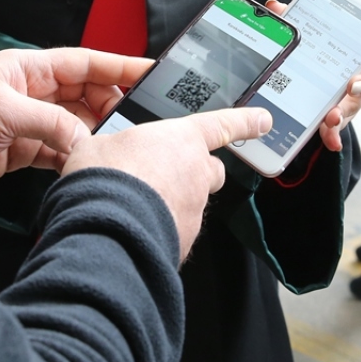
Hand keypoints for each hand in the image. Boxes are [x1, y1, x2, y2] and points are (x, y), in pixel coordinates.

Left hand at [0, 48, 152, 189]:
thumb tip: (84, 138)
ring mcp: (30, 120)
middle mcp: (33, 92)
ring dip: (94, 135)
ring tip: (115, 146)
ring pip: (77, 124)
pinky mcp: (23, 149)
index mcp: (29, 69)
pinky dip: (75, 158)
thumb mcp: (2, 112)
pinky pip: (60, 150)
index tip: (150, 71)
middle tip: (133, 123)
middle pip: (86, 94)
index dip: (119, 66)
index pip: (85, 62)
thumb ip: (48, 122)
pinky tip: (86, 164)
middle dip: (112, 107)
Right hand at [60, 107, 272, 262]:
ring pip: (192, 202)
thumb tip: (105, 152)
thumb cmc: (105, 178)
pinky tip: (136, 227)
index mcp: (181, 139)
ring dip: (172, 201)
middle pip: (210, 170)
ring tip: (137, 204)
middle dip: (194, 170)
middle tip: (165, 171)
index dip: (245, 121)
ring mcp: (193, 210)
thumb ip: (114, 146)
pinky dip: (162, 228)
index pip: (223, 125)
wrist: (106, 228)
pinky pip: (178, 230)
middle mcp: (196, 174)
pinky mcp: (185, 241)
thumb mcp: (97, 145)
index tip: (263, 120)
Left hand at [264, 0, 360, 146]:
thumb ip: (298, 19)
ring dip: (348, 110)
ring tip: (332, 113)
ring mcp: (355, 99)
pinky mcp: (338, 116)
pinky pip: (338, 128)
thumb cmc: (320, 50)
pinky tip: (327, 138)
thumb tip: (276, 7)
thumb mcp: (310, 34)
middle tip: (355, 83)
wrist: (308, 76)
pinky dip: (333, 134)